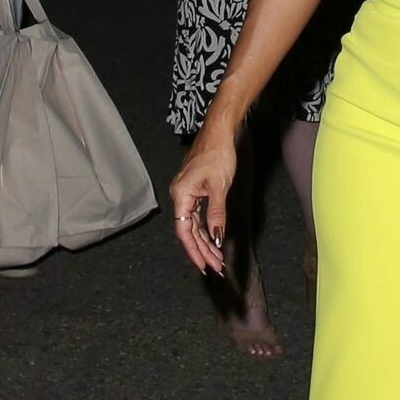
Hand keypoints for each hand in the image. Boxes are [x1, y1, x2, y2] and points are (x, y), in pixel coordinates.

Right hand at [171, 128, 237, 275]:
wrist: (218, 132)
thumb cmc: (217, 154)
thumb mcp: (220, 187)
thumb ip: (216, 214)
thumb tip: (217, 238)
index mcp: (181, 195)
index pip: (184, 231)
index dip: (194, 250)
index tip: (204, 265)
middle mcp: (180, 196)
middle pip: (188, 231)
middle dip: (202, 251)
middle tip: (215, 267)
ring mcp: (186, 194)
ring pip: (193, 225)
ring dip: (205, 242)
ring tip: (217, 259)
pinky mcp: (194, 191)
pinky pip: (197, 216)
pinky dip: (206, 229)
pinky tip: (213, 240)